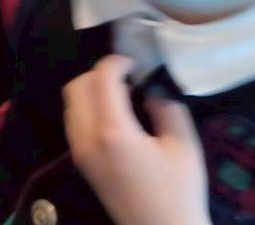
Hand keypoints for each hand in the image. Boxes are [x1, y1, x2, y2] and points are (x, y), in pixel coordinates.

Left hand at [63, 55, 210, 224]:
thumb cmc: (178, 191)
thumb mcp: (183, 145)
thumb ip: (166, 108)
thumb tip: (150, 88)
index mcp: (113, 132)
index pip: (100, 79)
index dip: (116, 63)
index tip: (136, 64)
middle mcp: (87, 138)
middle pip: (76, 87)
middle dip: (99, 74)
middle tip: (128, 78)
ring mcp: (79, 150)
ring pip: (70, 103)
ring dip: (90, 91)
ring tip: (122, 96)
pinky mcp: (79, 161)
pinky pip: (73, 121)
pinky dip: (87, 108)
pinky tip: (114, 116)